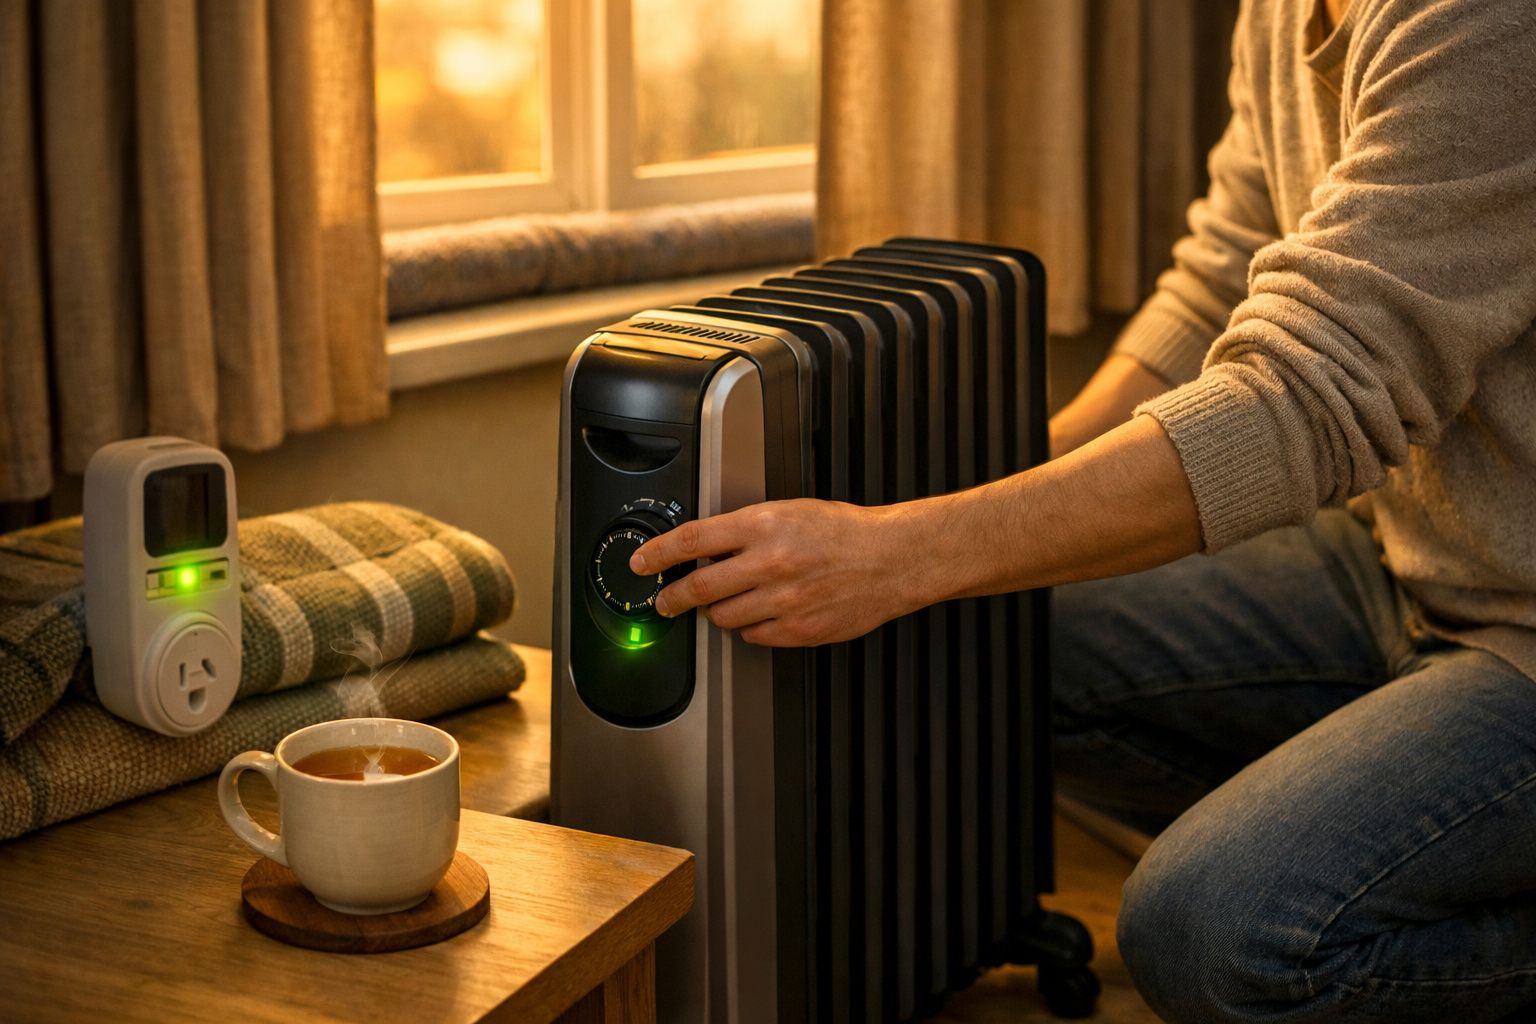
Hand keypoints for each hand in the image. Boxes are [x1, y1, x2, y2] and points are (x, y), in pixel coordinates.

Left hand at [629, 499, 915, 646]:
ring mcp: (785, 600)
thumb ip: (746, 529)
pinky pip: (754, 636)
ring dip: (717, 612)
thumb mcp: (790, 511)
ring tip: (726, 603)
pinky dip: (750, 628)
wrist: (892, 559)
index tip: (643, 563)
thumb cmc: (845, 532)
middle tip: (665, 601)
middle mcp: (770, 563)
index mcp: (764, 525)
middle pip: (700, 588)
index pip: (693, 540)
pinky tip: (761, 614)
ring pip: (725, 617)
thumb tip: (706, 545)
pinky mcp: (799, 629)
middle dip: (674, 598)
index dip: (659, 554)